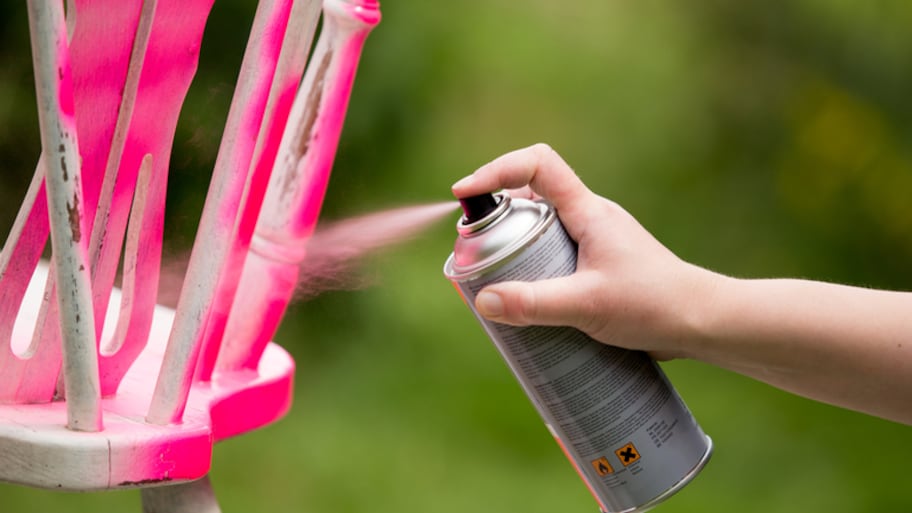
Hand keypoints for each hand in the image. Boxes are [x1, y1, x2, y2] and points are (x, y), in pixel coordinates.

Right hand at [452, 143, 720, 358]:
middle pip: (530, 197)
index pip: (538, 164)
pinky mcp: (598, 266)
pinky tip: (527, 302)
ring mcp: (595, 241)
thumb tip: (483, 300)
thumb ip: (534, 303)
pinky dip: (531, 268)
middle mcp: (590, 218)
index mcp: (588, 210)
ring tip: (494, 278)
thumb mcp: (587, 304)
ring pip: (541, 228)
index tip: (465, 194)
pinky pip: (554, 255)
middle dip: (495, 217)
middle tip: (473, 248)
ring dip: (512, 245)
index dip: (496, 170)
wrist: (702, 322)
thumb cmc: (654, 304)